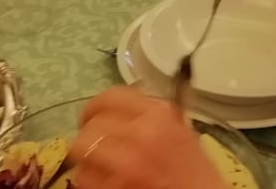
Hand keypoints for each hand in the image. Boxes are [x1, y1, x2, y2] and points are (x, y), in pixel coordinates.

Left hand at [69, 88, 227, 188]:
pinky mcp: (115, 188)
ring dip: (85, 157)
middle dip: (87, 134)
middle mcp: (141, 133)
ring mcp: (127, 163)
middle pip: (92, 124)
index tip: (93, 117)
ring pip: (82, 149)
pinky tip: (100, 181)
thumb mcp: (181, 130)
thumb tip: (121, 107)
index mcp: (159, 113)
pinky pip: (83, 177)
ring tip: (95, 163)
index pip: (111, 96)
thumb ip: (152, 115)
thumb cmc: (194, 171)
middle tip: (90, 143)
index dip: (96, 107)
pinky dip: (87, 179)